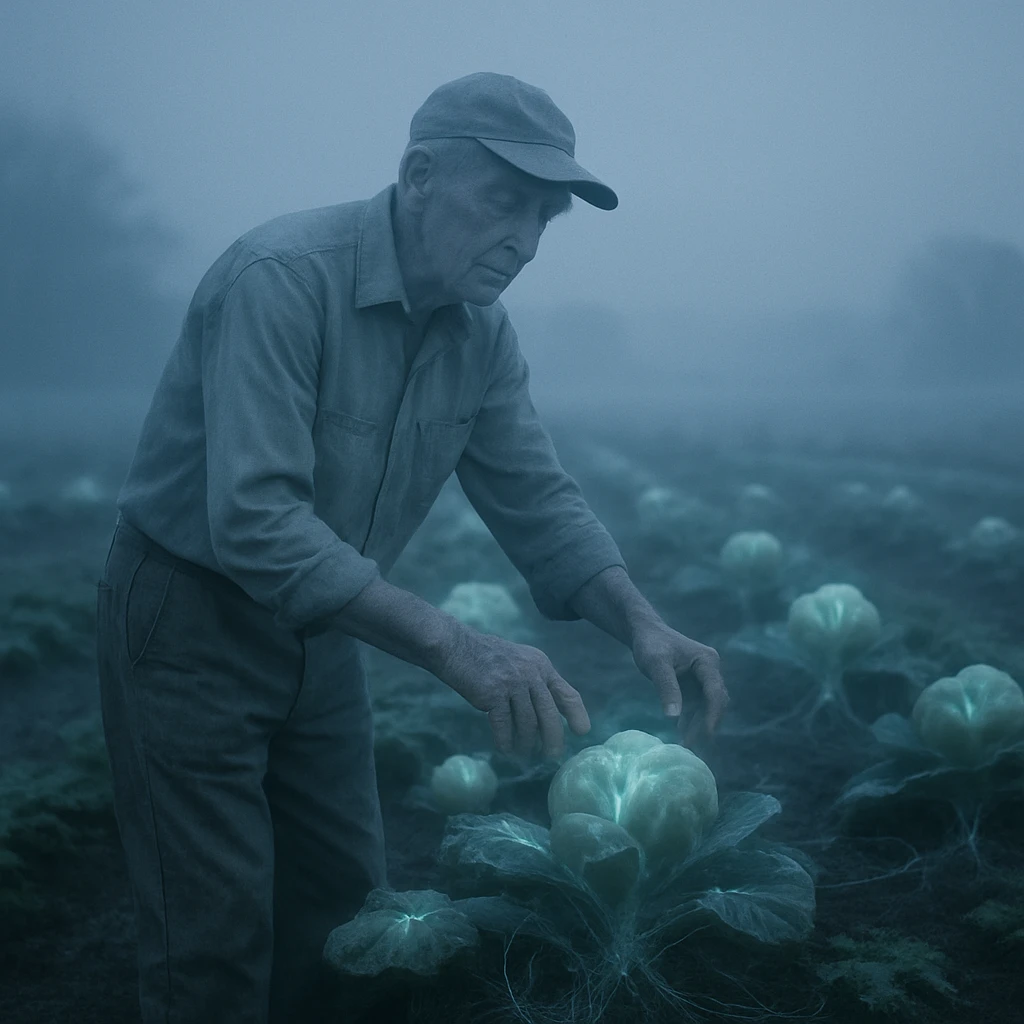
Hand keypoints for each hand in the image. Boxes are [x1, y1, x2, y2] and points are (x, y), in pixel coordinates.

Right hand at [435, 626, 590, 760]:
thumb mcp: (519, 662)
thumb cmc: (486, 657)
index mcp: (541, 665)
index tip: (582, 731)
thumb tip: (546, 716)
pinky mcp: (493, 693)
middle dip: (553, 738)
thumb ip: (535, 682)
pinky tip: (506, 750)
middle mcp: (531, 673)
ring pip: (528, 723)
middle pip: (549, 714)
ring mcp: (513, 683)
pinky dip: (506, 741)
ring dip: (526, 743)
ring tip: (523, 754)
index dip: (576, 714)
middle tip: (552, 756)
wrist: (456, 647)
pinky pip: (504, 726)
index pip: (567, 693)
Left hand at [630, 623, 728, 745]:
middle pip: (715, 702)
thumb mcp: (655, 664)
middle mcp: (710, 670)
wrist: (645, 633)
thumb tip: (674, 717)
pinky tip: (681, 732)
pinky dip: (691, 719)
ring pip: (707, 707)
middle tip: (691, 745)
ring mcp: (703, 678)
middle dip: (705, 724)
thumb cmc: (650, 644)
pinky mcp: (694, 685)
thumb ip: (666, 688)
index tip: (706, 736)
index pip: (715, 692)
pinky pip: (697, 706)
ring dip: (699, 725)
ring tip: (685, 744)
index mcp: (707, 662)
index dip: (712, 715)